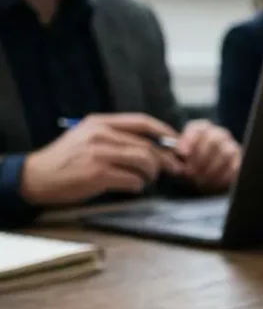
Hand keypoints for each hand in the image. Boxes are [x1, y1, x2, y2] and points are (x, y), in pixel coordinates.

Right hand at [19, 113, 182, 205]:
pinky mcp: (97, 174)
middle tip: (173, 169)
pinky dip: (138, 185)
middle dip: (166, 160)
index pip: (142, 122)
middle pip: (148, 145)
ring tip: (147, 179)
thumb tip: (155, 145)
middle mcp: (101, 135)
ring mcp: (99, 154)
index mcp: (100, 123)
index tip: (178, 144)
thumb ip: (116, 137)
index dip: (165, 133)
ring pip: (145, 162)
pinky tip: (132, 186)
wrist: (37, 176)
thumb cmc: (67, 160)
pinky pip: (133, 180)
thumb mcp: (87, 137)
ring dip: (152, 174)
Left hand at [176, 120, 241, 191]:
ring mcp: (232, 146)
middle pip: (213, 139)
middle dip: (200, 158)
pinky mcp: (240, 161)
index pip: (197, 128)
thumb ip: (175, 159)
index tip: (182, 154)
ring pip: (225, 153)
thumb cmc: (190, 166)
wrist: (206, 178)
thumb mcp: (179, 160)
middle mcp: (219, 134)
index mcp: (202, 129)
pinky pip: (235, 166)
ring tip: (201, 181)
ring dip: (211, 169)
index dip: (189, 140)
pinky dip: (222, 177)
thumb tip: (179, 167)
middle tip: (190, 173)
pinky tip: (213, 183)